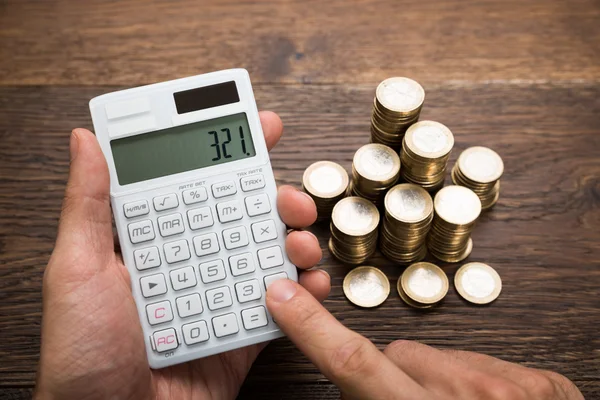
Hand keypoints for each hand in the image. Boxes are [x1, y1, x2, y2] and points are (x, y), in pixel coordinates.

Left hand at [35, 111, 329, 398]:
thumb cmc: (82, 354)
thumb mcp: (78, 270)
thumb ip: (88, 206)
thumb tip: (84, 141)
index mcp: (155, 240)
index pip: (197, 185)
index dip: (228, 154)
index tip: (260, 128)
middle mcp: (192, 261)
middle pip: (243, 214)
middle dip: (275, 195)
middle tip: (289, 195)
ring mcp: (220, 294)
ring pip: (268, 253)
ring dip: (295, 238)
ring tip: (301, 240)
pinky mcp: (242, 330)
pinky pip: (281, 306)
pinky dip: (303, 292)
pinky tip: (310, 283)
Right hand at [266, 280, 583, 399]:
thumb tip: (352, 384)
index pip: (355, 365)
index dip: (313, 328)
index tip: (284, 296)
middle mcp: (470, 398)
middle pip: (397, 355)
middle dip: (389, 377)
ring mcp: (513, 386)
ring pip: (438, 357)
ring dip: (432, 382)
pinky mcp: (543, 381)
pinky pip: (482, 362)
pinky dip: (473, 384)